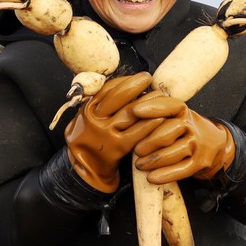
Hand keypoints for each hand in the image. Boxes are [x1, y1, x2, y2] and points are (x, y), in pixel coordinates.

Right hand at [65, 72, 162, 192]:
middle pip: (120, 96)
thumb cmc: (88, 139)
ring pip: (132, 112)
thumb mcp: (84, 117)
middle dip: (137, 85)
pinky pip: (137, 131)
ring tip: (160, 95)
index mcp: (88, 108)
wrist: (84, 168)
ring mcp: (107, 133)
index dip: (126, 80)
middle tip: (149, 78)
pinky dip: (150, 123)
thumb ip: (97, 102)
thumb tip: (120, 84)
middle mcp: (96, 118)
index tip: (138, 76)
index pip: (109, 89)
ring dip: (149, 101)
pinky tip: (161, 116)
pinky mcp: (118, 147)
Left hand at [131, 96, 235, 183]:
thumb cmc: (183, 128)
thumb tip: (127, 112)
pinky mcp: (199, 163)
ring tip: (139, 164)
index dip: (153, 108)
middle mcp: (191, 126)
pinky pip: (182, 170)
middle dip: (150, 141)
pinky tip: (151, 178)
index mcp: (183, 111)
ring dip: (155, 160)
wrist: (213, 143)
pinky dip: (166, 175)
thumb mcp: (175, 115)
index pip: (170, 106)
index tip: (135, 110)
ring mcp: (196, 145)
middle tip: (136, 150)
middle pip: (170, 131)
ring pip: (175, 152)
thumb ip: (156, 113)